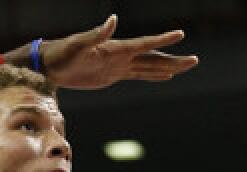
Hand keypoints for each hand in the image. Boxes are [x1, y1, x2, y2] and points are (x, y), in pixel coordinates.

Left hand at [34, 15, 198, 88]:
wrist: (51, 65)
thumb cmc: (63, 53)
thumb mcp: (79, 44)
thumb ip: (97, 33)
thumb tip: (113, 19)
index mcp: (116, 48)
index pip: (145, 44)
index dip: (162, 40)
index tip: (180, 35)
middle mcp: (121, 55)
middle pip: (153, 57)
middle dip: (174, 59)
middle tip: (194, 61)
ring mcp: (119, 65)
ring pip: (149, 67)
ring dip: (167, 67)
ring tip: (185, 66)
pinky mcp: (113, 75)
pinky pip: (138, 75)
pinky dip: (153, 76)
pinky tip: (164, 76)